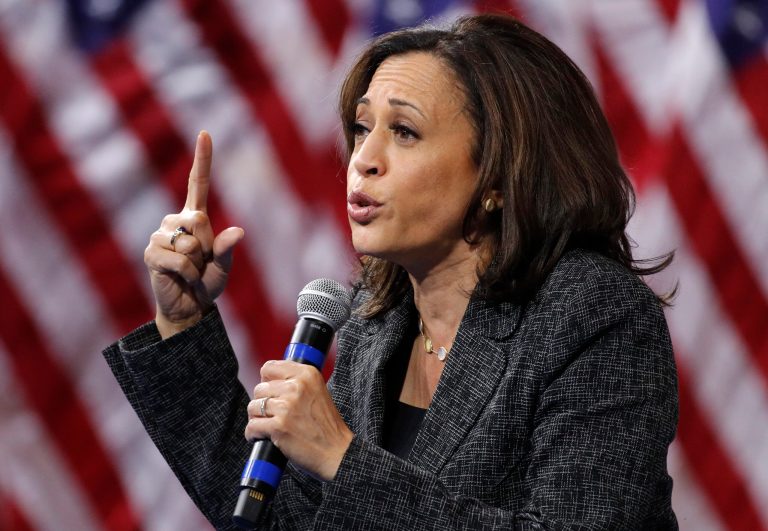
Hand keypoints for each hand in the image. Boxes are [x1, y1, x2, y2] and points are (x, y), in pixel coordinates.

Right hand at [144, 131, 243, 337]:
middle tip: (201, 262)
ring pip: (188, 243)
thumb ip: (227, 249)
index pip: (197, 183)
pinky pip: (178, 260)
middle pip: (199, 220)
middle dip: (206, 246)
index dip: (202, 159)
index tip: (205, 133)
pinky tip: (178, 277)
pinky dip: (186, 273)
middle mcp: (175, 221)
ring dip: (196, 263)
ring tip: (189, 270)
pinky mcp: (151, 253)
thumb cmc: (206, 283)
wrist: (188, 306)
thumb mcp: (223, 267)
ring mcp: (160, 236)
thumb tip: (237, 232)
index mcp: (194, 218)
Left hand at [245, 361, 353, 480]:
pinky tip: (264, 438)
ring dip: (258, 419)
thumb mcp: (317, 392)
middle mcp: (297, 386)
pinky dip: (254, 435)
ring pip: (253, 407)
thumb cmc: (326, 426)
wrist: (337, 452)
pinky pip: (251, 427)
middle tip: (274, 416)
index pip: (269, 367)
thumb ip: (295, 382)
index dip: (267, 382)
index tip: (272, 394)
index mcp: (307, 374)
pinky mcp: (278, 426)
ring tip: (269, 427)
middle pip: (259, 389)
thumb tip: (266, 380)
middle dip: (262, 403)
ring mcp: (287, 406)